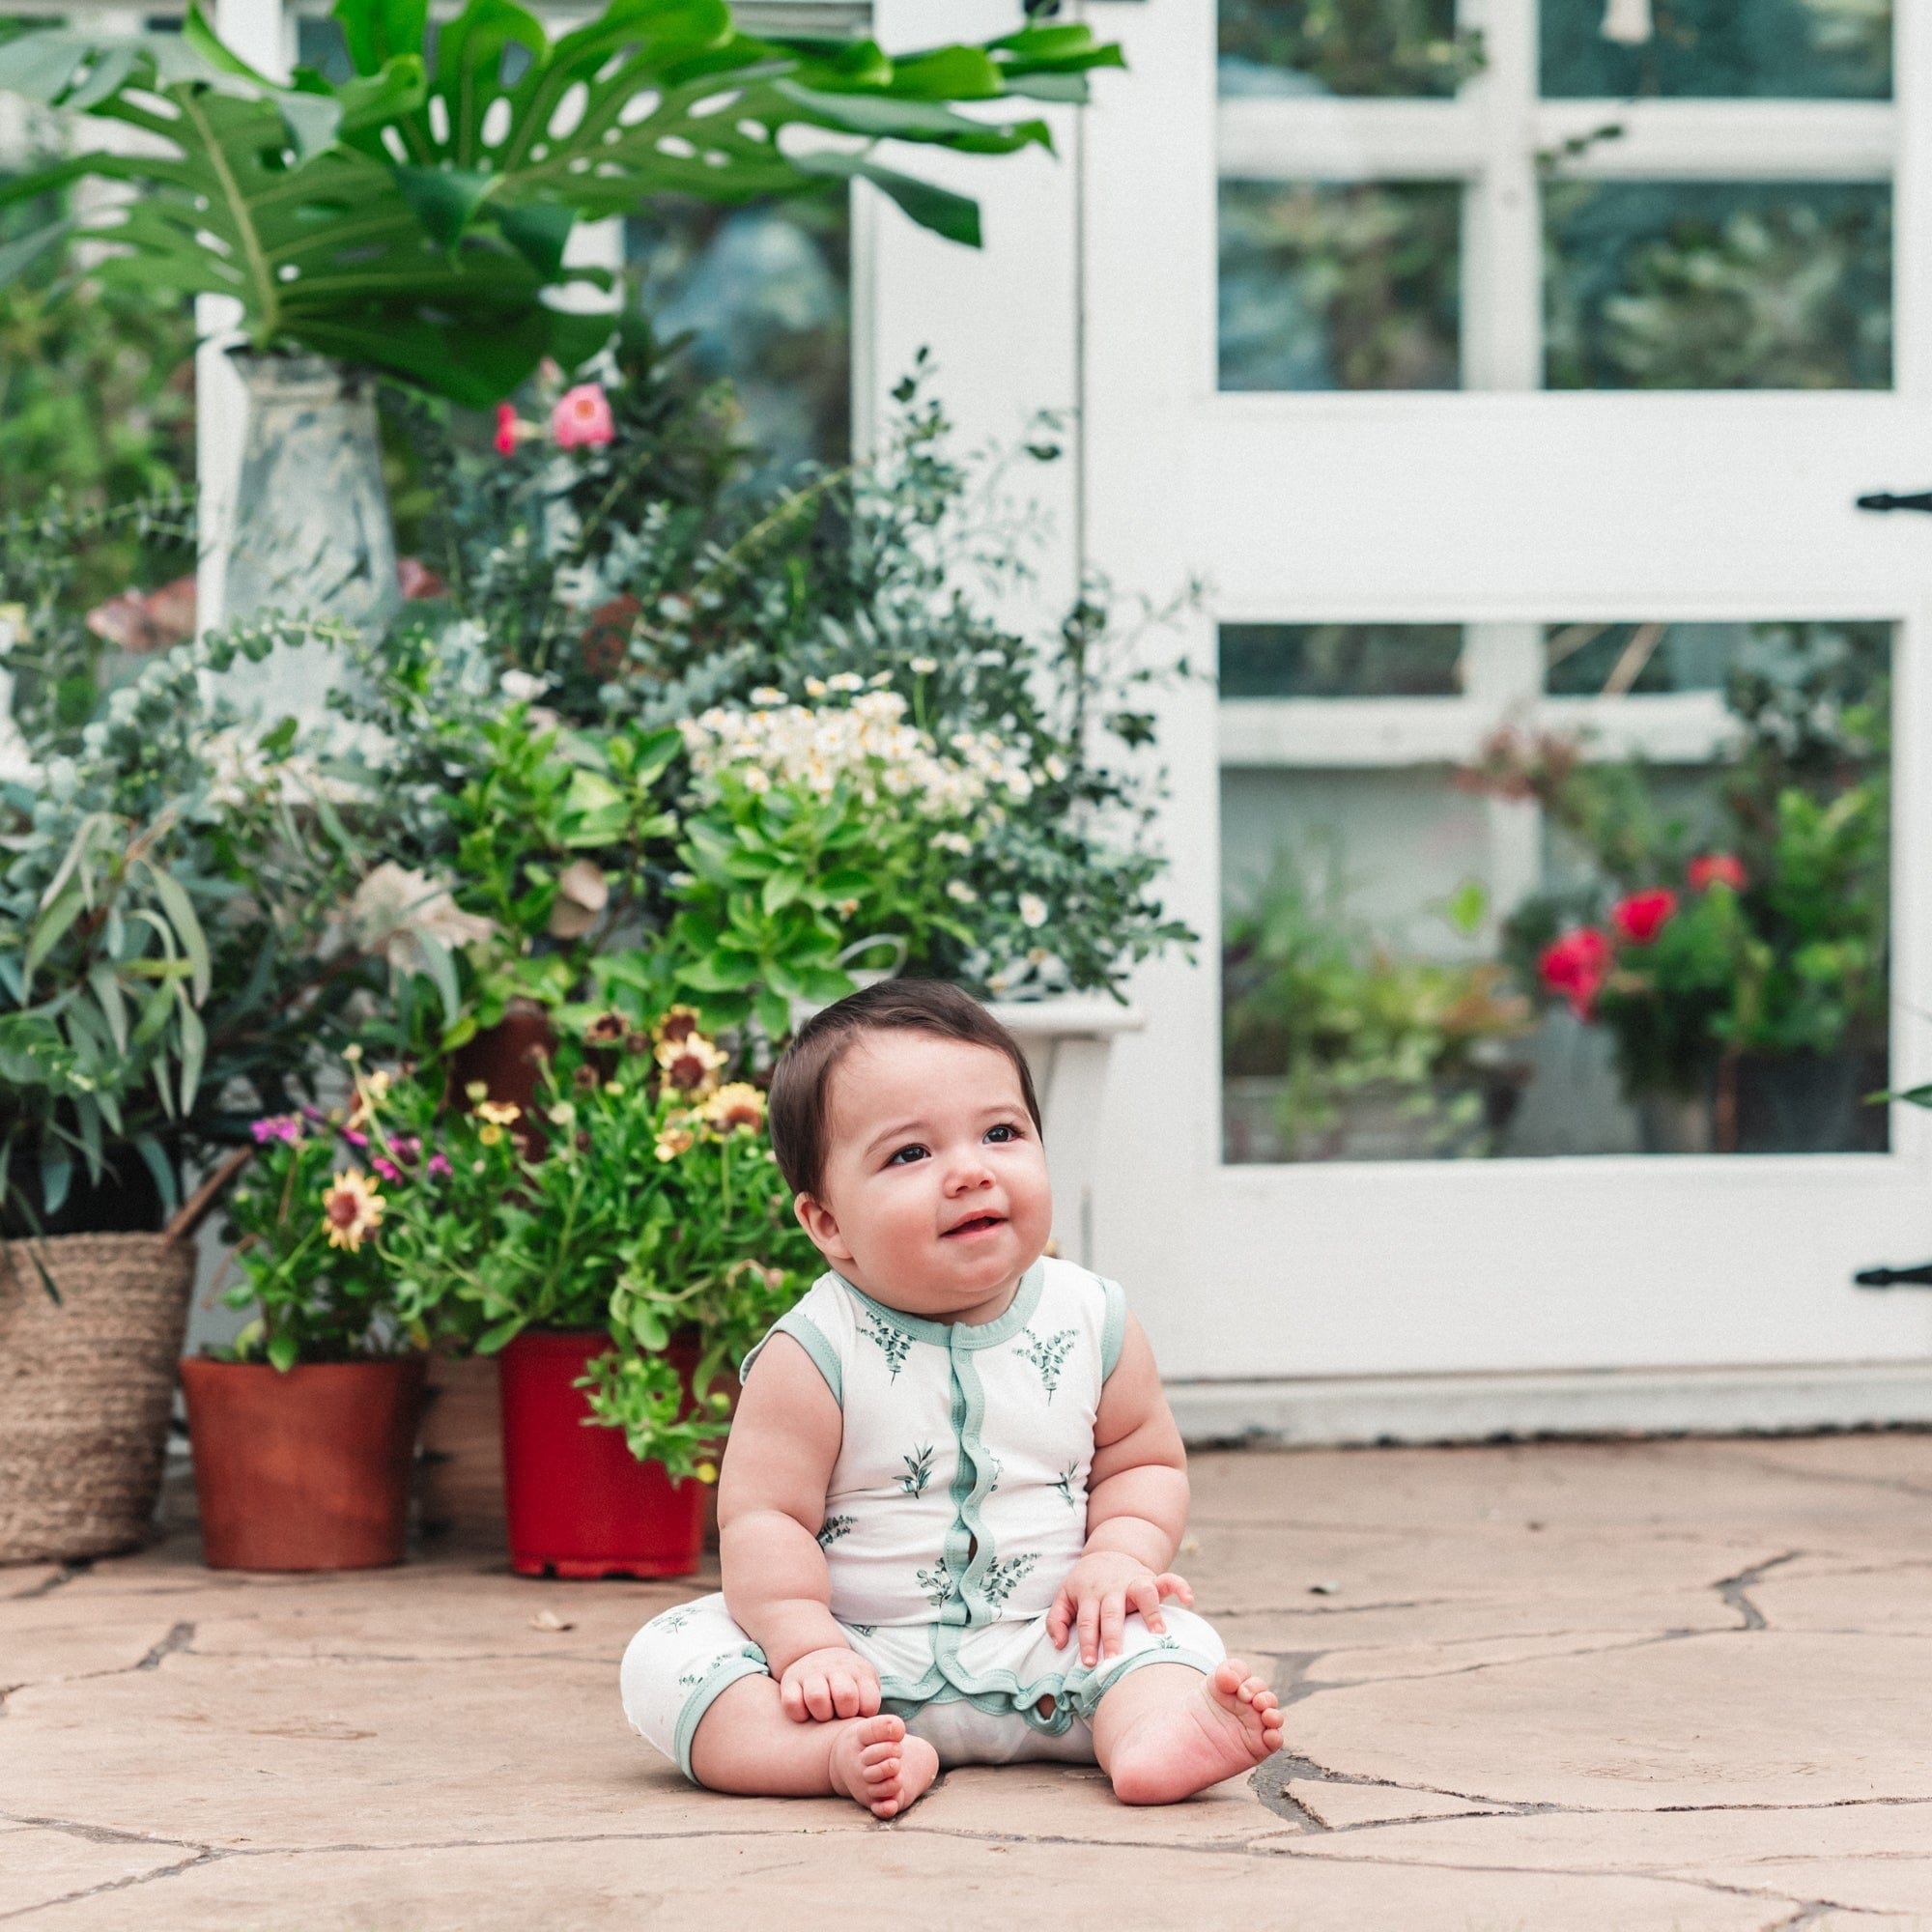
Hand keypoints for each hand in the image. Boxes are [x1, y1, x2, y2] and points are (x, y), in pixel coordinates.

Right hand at [777, 1645, 881, 1722]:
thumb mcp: (864, 1683)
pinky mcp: (790, 1681)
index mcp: (859, 1672)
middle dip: (844, 1713)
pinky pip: (791, 1702)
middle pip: (845, 1695)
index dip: (864, 1714)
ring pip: (817, 1697)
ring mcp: (812, 1673)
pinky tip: (805, 1715)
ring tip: (823, 1716)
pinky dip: (798, 1714)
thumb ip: (870, 1702)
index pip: (869, 1700)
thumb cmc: (847, 1682)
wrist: (818, 1654)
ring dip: (822, 1714)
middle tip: (839, 1715)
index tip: (858, 1713)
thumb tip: (876, 1731)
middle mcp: (836, 1670)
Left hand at [1047, 1552, 1193, 1666]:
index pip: (1087, 1619)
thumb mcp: (1065, 1595)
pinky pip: (1168, 1579)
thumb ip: (1057, 1619)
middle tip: (1115, 1660)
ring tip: (1158, 1634)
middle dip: (1114, 1636)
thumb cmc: (1085, 1583)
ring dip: (1151, 1612)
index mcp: (1089, 1594)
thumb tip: (1059, 1644)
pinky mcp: (1151, 1578)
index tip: (1088, 1662)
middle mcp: (1111, 1588)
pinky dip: (1179, 1586)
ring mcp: (1132, 1581)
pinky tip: (1189, 1599)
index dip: (1088, 1641)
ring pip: (1142, 1594)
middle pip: (1112, 1612)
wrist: (1108, 1552)